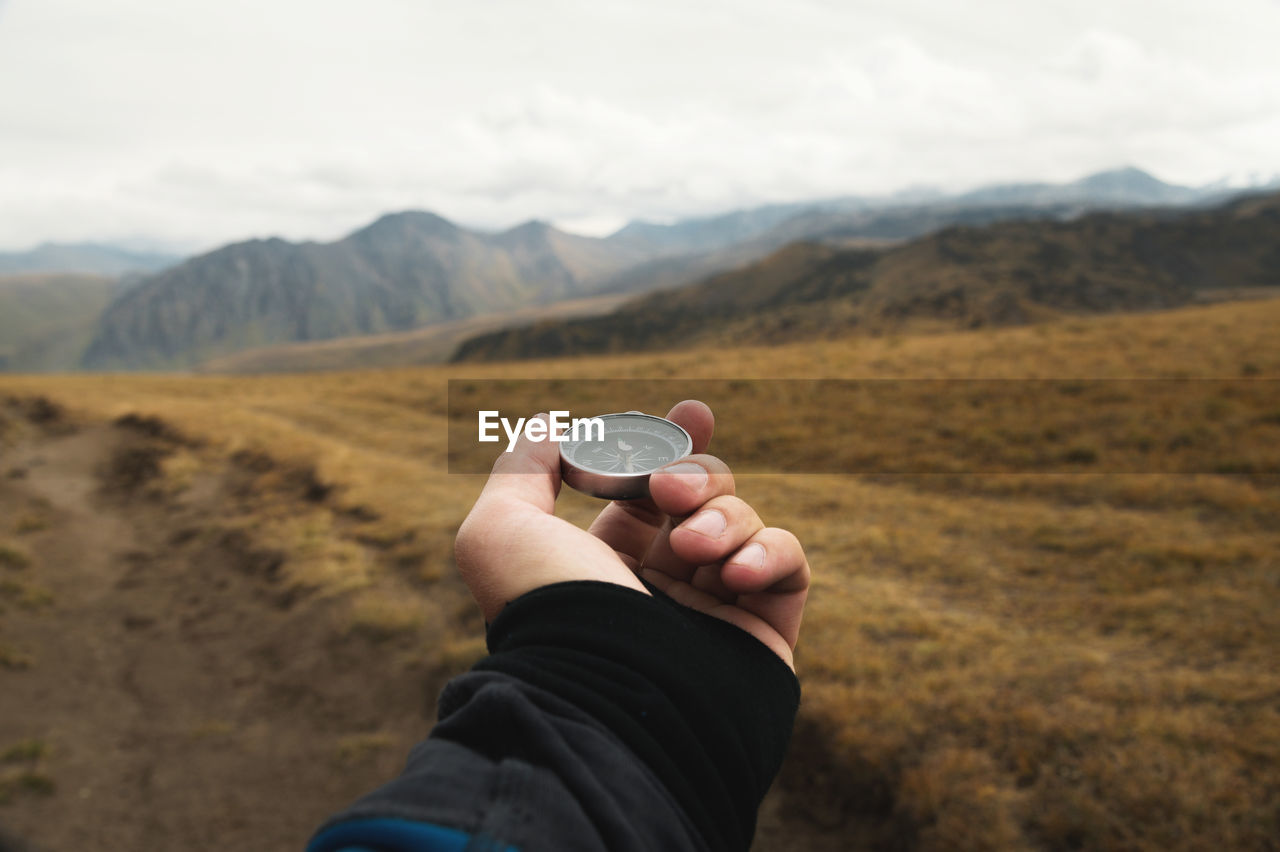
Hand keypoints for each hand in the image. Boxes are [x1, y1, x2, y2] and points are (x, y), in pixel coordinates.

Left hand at [454, 400, 808, 667]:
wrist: (607, 701)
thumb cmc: (549, 613)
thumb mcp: (501, 530)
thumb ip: (522, 468)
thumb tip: (550, 426)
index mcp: (604, 565)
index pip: (647, 492)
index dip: (669, 445)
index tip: (690, 410)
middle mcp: (662, 587)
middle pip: (703, 496)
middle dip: (694, 474)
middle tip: (668, 489)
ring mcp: (716, 610)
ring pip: (744, 522)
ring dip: (721, 517)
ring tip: (690, 547)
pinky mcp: (764, 632)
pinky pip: (790, 564)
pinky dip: (769, 552)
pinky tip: (736, 572)